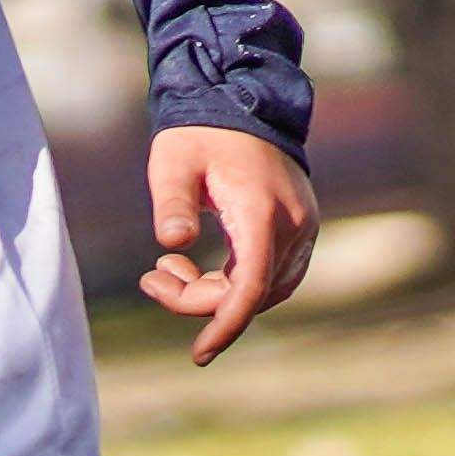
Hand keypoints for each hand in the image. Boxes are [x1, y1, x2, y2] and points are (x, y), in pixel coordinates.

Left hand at [141, 126, 316, 364]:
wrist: (243, 101)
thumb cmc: (200, 133)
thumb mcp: (172, 161)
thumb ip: (172, 202)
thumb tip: (171, 244)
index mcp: (261, 212)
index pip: (250, 287)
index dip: (225, 325)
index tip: (199, 354)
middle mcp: (292, 226)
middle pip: (251, 293)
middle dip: (199, 300)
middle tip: (152, 278)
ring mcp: (302, 228)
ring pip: (263, 289)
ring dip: (215, 293)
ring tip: (167, 270)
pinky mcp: (300, 229)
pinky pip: (270, 274)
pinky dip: (234, 282)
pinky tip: (197, 267)